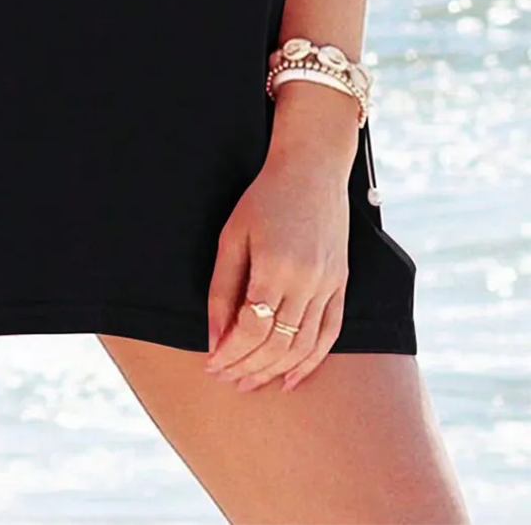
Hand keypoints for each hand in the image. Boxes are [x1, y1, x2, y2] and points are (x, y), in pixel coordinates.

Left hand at [204, 148, 350, 392]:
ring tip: (249, 383)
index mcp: (275, 267)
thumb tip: (214, 338)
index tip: (210, 365)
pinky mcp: (341, 284)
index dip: (229, 353)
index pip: (251, 329)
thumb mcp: (232, 237)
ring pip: (302, 346)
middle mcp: (307, 282)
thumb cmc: (264, 199)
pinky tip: (291, 379)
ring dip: (274, 371)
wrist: (311, 169)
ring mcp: (328, 285)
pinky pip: (330, 334)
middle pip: (276, 345)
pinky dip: (311, 361)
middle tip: (224, 380)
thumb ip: (221, 289)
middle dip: (247, 368)